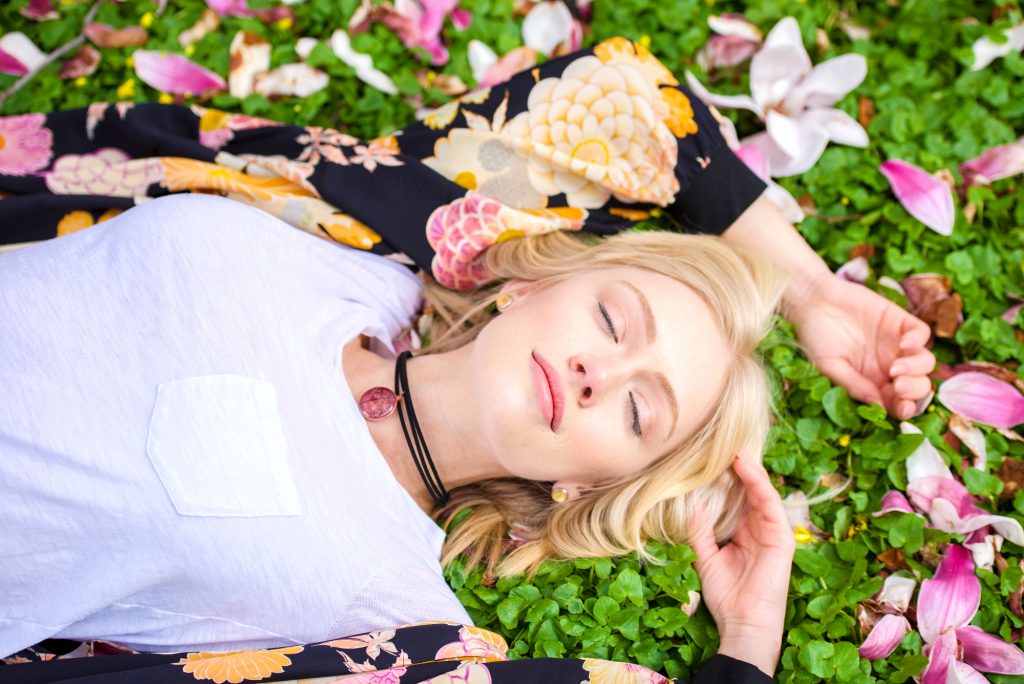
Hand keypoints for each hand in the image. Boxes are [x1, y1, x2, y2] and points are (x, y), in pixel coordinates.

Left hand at [690, 456, 794, 675]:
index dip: (726, 477)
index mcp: (743, 533)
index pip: (736, 498)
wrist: (743, 624)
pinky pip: (771, 505)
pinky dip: (759, 484)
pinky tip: (746, 468)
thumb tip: (691, 504)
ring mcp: (773, 533)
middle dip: (738, 468)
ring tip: (734, 448)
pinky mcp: (783, 538)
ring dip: (749, 469)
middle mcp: (759, 529)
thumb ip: (699, 530)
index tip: (709, 456)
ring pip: (762, 492)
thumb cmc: (727, 596)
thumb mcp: (705, 557)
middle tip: (722, 443)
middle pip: (750, 491)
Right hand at [787, 273, 935, 419]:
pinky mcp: (899, 321)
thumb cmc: (814, 338)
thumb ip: (854, 386)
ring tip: (896, 368)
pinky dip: (919, 340)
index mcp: (873, 383)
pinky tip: (904, 343)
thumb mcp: (829, 367)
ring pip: (925, 362)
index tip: (902, 409)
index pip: (898, 402)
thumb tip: (879, 408)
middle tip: (898, 387)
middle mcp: (889, 366)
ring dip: (917, 369)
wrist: (810, 302)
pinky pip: (922, 333)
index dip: (905, 408)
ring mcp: (897, 344)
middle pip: (918, 385)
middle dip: (914, 390)